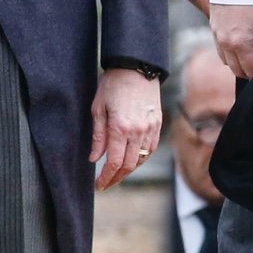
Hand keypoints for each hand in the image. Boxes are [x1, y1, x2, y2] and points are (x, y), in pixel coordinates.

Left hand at [89, 68, 161, 190]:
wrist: (136, 67)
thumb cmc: (112, 84)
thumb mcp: (98, 108)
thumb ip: (97, 136)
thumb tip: (94, 159)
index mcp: (120, 127)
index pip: (114, 163)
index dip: (106, 177)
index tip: (99, 185)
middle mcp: (138, 131)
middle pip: (129, 165)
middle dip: (117, 178)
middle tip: (107, 183)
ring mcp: (150, 128)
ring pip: (142, 159)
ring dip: (130, 170)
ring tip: (118, 173)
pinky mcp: (157, 123)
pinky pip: (151, 148)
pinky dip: (141, 158)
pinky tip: (133, 159)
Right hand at [212, 2, 252, 79]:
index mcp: (240, 43)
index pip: (252, 71)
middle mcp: (225, 44)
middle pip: (238, 71)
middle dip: (251, 71)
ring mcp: (217, 37)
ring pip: (228, 63)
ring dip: (240, 63)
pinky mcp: (213, 30)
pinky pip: (221, 51)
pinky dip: (231, 53)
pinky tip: (241, 44)